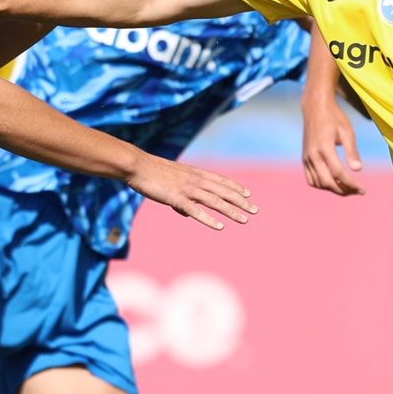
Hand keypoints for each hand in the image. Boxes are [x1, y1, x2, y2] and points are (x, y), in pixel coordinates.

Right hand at [130, 156, 255, 231]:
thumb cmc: (151, 173)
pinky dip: (209, 219)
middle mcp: (195, 180)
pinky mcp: (177, 198)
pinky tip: (220, 226)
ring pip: (215, 201)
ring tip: (244, 219)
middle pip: (223, 192)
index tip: (248, 194)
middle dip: (241, 202)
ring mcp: (187, 189)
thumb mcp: (170, 182)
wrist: (137, 166)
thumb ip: (181, 198)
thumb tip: (187, 214)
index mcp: (195, 173)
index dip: (235, 188)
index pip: (221, 181)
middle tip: (255, 210)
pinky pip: (196, 211)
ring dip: (231, 211)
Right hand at [301, 104, 365, 196]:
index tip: (362, 189)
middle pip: (327, 182)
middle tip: (356, 192)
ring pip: (318, 183)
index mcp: (325, 147)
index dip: (351, 184)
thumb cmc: (335, 118)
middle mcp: (313, 154)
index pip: (338, 173)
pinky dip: (322, 185)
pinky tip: (334, 183)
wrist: (315, 108)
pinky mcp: (304, 158)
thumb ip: (352, 152)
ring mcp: (306, 157)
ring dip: (333, 189)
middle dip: (343, 190)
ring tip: (347, 188)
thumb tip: (358, 170)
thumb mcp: (347, 132)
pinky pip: (310, 179)